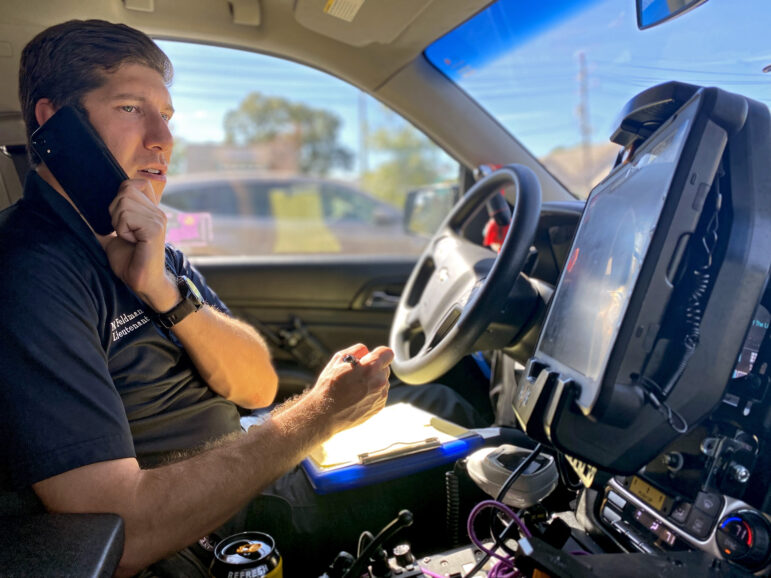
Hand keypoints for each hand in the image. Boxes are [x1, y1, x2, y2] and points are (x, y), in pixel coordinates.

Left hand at [102, 178, 177, 311]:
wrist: (143, 282)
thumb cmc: (130, 262)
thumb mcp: (112, 238)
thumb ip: (102, 224)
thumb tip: (78, 213)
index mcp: (150, 211)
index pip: (135, 183)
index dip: (122, 193)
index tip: (121, 219)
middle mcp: (157, 212)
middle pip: (126, 189)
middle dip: (115, 210)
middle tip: (123, 232)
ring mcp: (158, 219)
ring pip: (124, 202)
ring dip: (118, 222)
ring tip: (128, 238)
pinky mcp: (154, 228)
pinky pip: (126, 217)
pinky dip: (122, 231)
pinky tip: (133, 242)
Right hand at [309, 344, 393, 434]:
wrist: (325, 414)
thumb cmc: (329, 387)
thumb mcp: (338, 360)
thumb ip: (357, 351)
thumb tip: (367, 351)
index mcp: (370, 368)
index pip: (387, 353)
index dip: (379, 353)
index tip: (372, 356)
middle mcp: (379, 381)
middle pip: (385, 367)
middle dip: (373, 367)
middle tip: (357, 374)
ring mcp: (380, 396)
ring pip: (383, 381)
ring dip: (373, 381)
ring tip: (355, 387)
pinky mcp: (379, 406)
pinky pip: (380, 393)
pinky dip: (372, 393)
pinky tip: (357, 396)